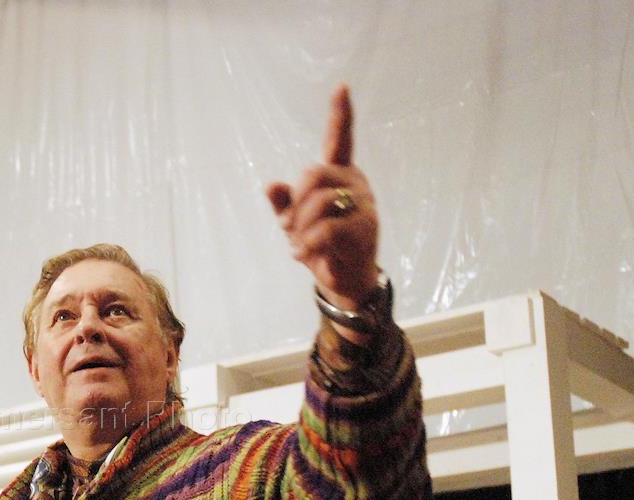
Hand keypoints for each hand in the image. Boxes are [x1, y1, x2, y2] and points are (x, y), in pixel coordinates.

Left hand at [264, 84, 378, 314]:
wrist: (343, 278)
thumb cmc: (321, 245)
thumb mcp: (295, 222)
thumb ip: (283, 203)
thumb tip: (270, 185)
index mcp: (340, 175)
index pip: (340, 140)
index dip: (340, 114)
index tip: (341, 86)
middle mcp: (355, 184)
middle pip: (313, 173)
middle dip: (295, 202)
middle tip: (291, 226)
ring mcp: (363, 206)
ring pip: (318, 202)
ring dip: (300, 228)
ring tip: (302, 244)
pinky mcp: (363, 230)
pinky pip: (324, 229)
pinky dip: (306, 244)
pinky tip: (304, 255)